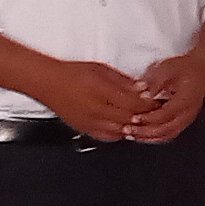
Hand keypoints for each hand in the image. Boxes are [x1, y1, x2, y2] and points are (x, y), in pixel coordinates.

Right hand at [36, 59, 154, 141]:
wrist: (48, 84)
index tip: (156, 101)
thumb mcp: (101, 69)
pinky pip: (108, 136)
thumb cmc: (72, 74)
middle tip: (155, 112)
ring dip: (134, 126)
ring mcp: (91, 121)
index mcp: (101, 90)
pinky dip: (120, 133)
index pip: (133, 102)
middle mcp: (96, 109)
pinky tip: (125, 128)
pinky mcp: (85, 129)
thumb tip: (142, 88)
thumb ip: (123, 81)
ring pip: (120, 130)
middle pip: (129, 118)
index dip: (148, 103)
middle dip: (145, 116)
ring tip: (142, 121)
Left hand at [124, 50, 204, 142]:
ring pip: (166, 135)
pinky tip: (144, 134)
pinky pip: (169, 133)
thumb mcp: (168, 69)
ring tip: (133, 135)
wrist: (202, 68)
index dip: (147, 119)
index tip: (133, 119)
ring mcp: (186, 119)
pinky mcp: (183, 120)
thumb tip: (142, 92)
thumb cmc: (187, 68)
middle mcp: (187, 114)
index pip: (163, 116)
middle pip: (164, 131)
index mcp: (184, 102)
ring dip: (148, 137)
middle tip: (128, 130)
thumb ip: (155, 82)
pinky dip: (155, 136)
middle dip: (144, 133)